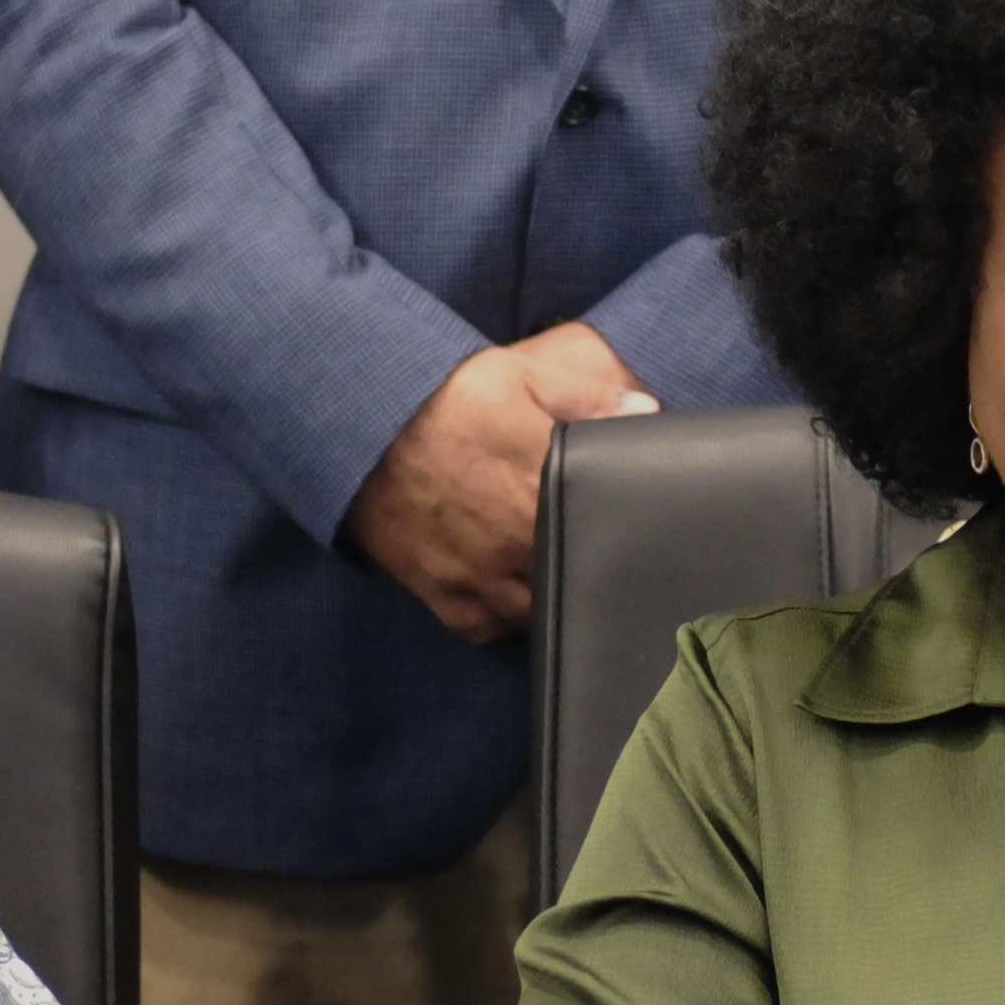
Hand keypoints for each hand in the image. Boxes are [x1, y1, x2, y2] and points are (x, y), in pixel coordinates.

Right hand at [342, 323, 659, 644]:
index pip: (607, 522)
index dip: (622, 524)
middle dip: (588, 561)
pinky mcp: (444, 595)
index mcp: (546, 488)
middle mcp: (517, 543)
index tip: (627, 519)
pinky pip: (487, 628)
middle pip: (576, 574)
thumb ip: (588, 396)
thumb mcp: (519, 376)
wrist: (360, 427)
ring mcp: (480, 576)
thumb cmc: (444, 399)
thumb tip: (643, 415)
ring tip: (552, 568)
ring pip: (537, 611)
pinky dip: (502, 619)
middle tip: (591, 544)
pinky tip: (510, 593)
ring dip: (549, 594)